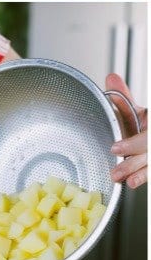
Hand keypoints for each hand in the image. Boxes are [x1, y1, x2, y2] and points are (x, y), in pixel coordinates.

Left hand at [107, 73, 146, 188]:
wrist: (150, 132)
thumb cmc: (142, 124)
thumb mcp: (135, 110)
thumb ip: (123, 97)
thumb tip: (111, 78)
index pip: (148, 133)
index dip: (134, 143)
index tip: (115, 149)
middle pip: (150, 148)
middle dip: (133, 160)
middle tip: (115, 168)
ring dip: (138, 172)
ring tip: (119, 177)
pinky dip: (144, 176)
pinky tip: (132, 182)